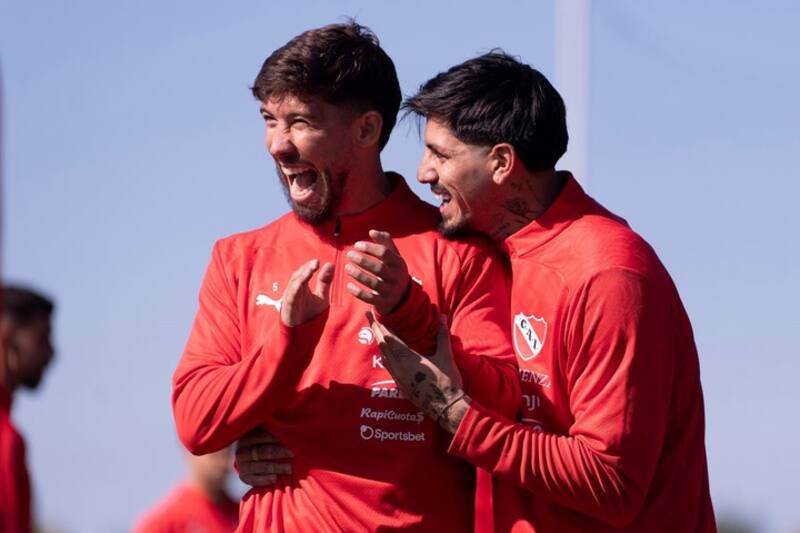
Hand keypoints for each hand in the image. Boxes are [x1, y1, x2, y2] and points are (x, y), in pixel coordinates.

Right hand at [235, 428, 293, 486]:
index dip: (273, 437)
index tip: (288, 438)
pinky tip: (275, 478)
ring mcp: (241, 465)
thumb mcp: (265, 437)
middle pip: (261, 452)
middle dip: (278, 453)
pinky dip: (264, 479)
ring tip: (289, 469)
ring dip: (275, 467)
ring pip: (259, 466)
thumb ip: (272, 433)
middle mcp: (242, 452)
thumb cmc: (264, 444)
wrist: (252, 461)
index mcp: (246, 438)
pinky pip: (253, 479)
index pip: (259, 436)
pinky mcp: (244, 477)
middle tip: (292, 454)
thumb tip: (288, 429)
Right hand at [281, 259, 333, 326]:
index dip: (309, 267)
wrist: (303, 334)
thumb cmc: (310, 314)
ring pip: (293, 285)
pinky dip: (294, 290)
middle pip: (298, 276)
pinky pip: (290, 298)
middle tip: (315, 262)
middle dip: (306, 269)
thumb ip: (325, 282)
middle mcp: (294, 291)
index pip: (304, 273)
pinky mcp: (288, 309)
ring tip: (311, 269)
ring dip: (302, 276)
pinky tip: (301, 284)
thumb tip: (330, 264)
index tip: (317, 261)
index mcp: (301, 287)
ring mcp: (290, 299)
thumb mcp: (322, 296)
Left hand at [345, 230, 409, 313]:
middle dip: (362, 260)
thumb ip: (385, 241)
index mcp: (398, 263)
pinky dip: (358, 292)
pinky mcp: (383, 302)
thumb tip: (371, 231)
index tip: (356, 245)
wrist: (402, 296)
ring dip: (359, 275)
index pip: (384, 253)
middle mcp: (396, 277)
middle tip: (349, 255)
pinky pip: (370, 298)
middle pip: (379, 268)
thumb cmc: (393, 270)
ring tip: (347, 267)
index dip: (369, 247)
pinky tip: (348, 285)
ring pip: (374, 283)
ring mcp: (390, 290)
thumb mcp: (394, 256)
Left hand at [369, 315, 466, 432]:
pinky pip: (389, 367)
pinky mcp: (401, 386)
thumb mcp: (445, 356)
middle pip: (382, 345)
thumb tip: (442, 317)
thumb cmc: (447, 381)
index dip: (380, 325)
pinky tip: (387, 354)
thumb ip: (442, 336)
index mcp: (408, 358)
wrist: (447, 407)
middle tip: (368, 317)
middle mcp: (399, 367)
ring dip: (379, 343)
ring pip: (384, 356)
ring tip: (376, 332)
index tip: (373, 314)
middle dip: (375, 330)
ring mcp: (398, 378)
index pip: (389, 338)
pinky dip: (385, 356)